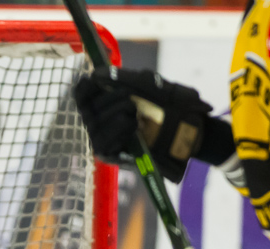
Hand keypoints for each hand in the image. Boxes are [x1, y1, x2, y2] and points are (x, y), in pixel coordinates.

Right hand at [72, 68, 210, 182]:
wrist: (186, 129)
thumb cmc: (169, 105)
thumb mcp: (147, 84)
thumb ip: (123, 77)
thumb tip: (96, 73)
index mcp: (105, 102)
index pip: (82, 95)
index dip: (86, 87)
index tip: (95, 80)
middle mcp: (99, 121)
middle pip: (88, 107)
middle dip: (112, 97)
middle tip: (132, 98)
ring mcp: (102, 139)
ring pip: (95, 122)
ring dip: (120, 112)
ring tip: (137, 115)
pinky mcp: (109, 154)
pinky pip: (104, 139)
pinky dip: (121, 128)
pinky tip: (135, 128)